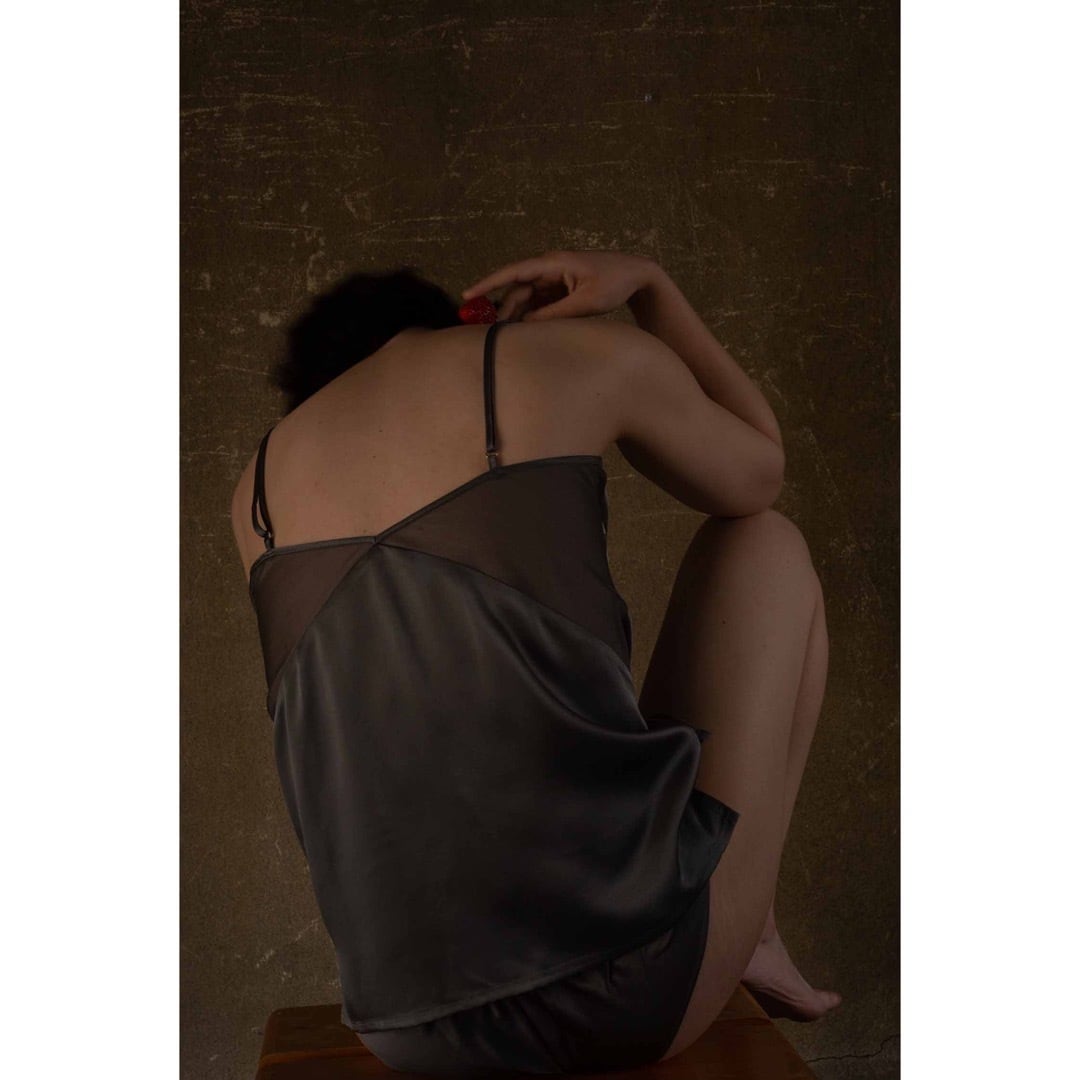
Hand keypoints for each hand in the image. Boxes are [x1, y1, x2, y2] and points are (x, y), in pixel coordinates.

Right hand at [461, 250, 657, 322]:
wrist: (637, 275)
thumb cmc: (614, 283)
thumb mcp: (586, 302)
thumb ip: (555, 314)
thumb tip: (527, 326)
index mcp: (553, 263)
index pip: (513, 272)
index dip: (488, 283)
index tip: (467, 293)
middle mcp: (549, 268)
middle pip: (517, 290)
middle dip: (504, 311)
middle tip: (492, 334)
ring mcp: (554, 278)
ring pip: (526, 299)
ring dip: (518, 316)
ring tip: (509, 337)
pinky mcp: (559, 289)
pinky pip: (539, 303)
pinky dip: (532, 317)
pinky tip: (527, 333)